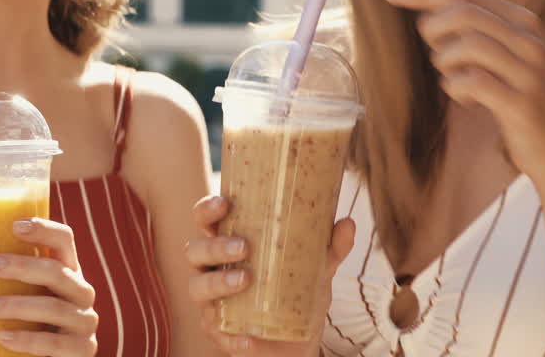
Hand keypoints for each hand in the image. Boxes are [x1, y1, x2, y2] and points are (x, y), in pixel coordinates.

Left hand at [0, 218, 97, 355]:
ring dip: (19, 305)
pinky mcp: (83, 351)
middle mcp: (80, 292)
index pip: (64, 240)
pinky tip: (4, 337)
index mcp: (64, 272)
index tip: (14, 224)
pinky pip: (56, 344)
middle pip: (59, 271)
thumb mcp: (1, 303)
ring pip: (55, 307)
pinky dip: (30, 341)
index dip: (45, 229)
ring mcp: (85, 323)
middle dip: (23, 266)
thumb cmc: (21, 327)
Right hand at [184, 195, 354, 354]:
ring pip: (197, 288)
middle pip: (196, 250)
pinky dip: (231, 335)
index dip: (207, 210)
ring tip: (246, 280)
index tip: (225, 202)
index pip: (206, 220)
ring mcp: (211, 302)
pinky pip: (216, 332)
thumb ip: (331, 248)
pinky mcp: (218, 332)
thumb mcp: (316, 270)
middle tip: (244, 246)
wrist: (296, 342)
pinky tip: (248, 337)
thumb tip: (348, 222)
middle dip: (215, 246)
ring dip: (218, 282)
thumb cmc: (295, 293)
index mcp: (228, 244)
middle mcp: (212, 269)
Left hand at [377, 0, 544, 184]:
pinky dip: (456, 89)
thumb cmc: (522, 95)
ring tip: (454, 78)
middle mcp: (530, 40)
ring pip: (466, 45)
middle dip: (433, 30)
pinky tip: (466, 99)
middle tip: (435, 53)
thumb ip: (472, 13)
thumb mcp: (501, 50)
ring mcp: (529, 71)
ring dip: (445, 63)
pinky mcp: (522, 104)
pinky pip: (473, 83)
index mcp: (524, 21)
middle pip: (462, 13)